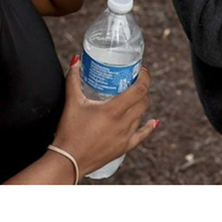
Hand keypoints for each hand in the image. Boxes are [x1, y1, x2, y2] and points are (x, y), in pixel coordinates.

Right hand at [51, 55, 156, 176]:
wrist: (69, 160)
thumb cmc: (69, 131)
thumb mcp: (72, 102)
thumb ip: (73, 80)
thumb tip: (76, 61)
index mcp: (113, 110)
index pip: (139, 90)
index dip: (144, 78)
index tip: (141, 70)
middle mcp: (123, 123)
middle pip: (143, 101)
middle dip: (142, 88)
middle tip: (135, 81)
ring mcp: (125, 136)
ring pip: (141, 115)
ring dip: (140, 104)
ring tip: (133, 96)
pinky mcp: (124, 147)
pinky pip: (142, 135)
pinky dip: (148, 126)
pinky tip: (152, 121)